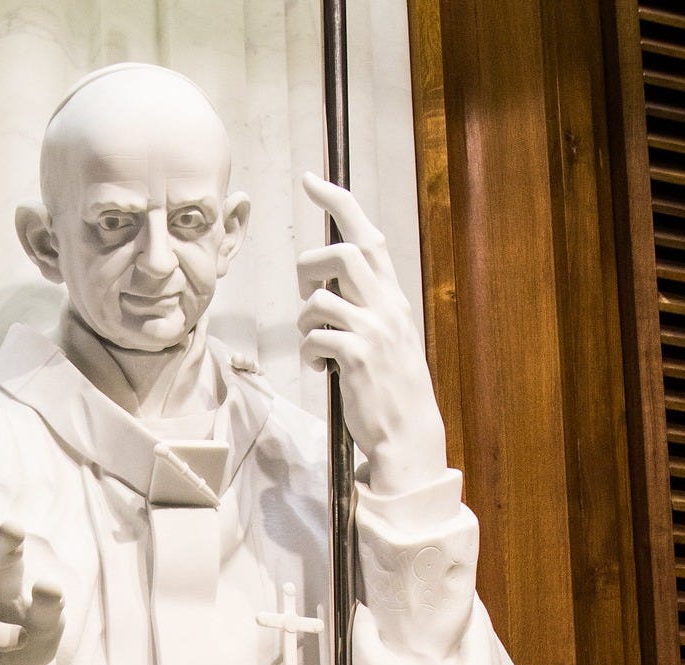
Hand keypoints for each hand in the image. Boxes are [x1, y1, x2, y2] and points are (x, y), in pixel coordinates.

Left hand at [297, 172, 446, 494]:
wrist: (408, 434)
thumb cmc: (388, 385)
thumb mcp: (385, 335)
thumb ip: (363, 305)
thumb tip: (326, 283)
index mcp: (392, 297)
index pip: (367, 235)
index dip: (338, 203)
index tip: (312, 180)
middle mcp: (387, 306)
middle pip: (343, 252)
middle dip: (310, 265)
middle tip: (306, 293)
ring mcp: (375, 331)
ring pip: (319, 298)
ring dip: (304, 321)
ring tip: (316, 346)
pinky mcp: (358, 357)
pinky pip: (314, 336)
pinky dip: (307, 351)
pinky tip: (321, 367)